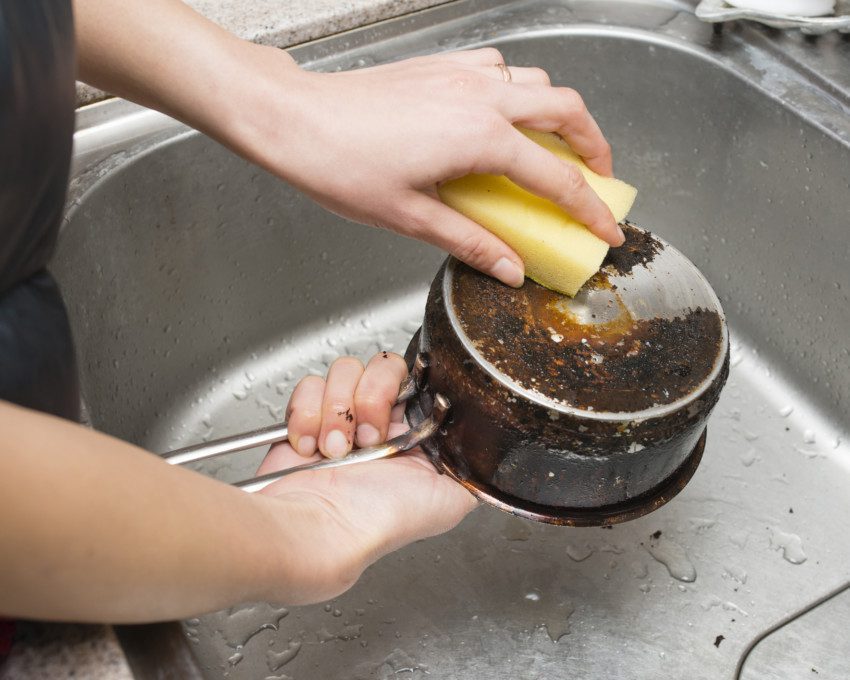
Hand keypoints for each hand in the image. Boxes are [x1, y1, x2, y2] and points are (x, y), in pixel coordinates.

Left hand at [74, 1, 621, 286]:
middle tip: (599, 178)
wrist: (293, 117)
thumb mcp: (410, 216)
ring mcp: (461, 75)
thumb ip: (469, 241)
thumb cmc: (340, 164)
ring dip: (560, 113)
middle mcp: (481, 97)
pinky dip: (519, 89)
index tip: (607, 229)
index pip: (557, 178)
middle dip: (595, 145)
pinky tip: (504, 115)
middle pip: (567, 110)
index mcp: (481, 139)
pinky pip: (500, 68)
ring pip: (538, 81)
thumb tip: (508, 268)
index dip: (589, 209)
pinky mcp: (440, 67)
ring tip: (558, 147)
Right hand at [257, 353, 476, 603]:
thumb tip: (486, 452)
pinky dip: (307, 415)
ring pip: (344, 371)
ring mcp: (341, 418)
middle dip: (372, 397)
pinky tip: (310, 448)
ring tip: (335, 449)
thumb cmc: (380, 521)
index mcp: (413, 434)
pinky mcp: (305, 418)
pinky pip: (309, 386)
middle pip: (382, 367)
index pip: (417, 381)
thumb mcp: (452, 500)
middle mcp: (379, 422)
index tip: (399, 410)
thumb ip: (473, 468)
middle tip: (368, 437)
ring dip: (338, 409)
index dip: (406, 387)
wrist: (324, 530)